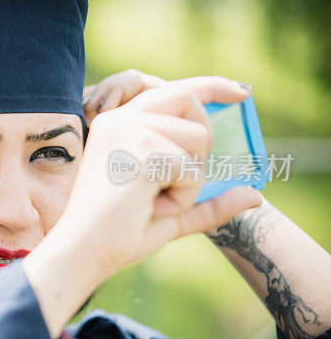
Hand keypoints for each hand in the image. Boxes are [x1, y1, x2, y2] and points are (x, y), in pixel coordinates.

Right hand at [25, 77, 263, 338]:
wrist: (83, 252)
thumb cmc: (118, 234)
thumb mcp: (171, 213)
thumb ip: (208, 202)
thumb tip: (255, 195)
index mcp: (118, 124)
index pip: (174, 90)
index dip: (212, 86)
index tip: (243, 91)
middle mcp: (121, 119)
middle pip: (190, 100)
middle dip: (203, 143)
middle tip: (179, 184)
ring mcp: (130, 130)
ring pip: (199, 138)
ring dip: (190, 180)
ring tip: (154, 202)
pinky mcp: (142, 149)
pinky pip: (192, 169)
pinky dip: (182, 197)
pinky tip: (151, 208)